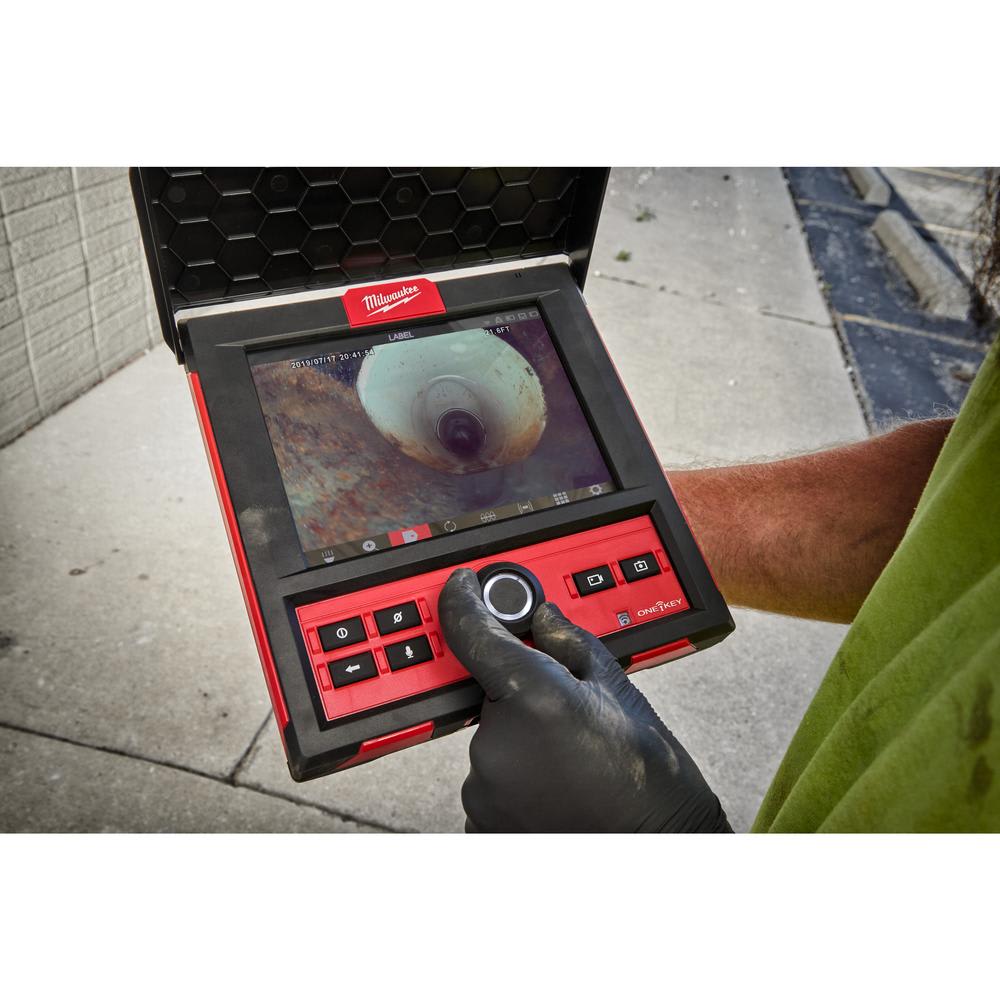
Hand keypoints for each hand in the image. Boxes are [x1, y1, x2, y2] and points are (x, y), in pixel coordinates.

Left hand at [439, 568, 731, 832]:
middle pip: (491, 696)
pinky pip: (490, 782)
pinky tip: (558, 786)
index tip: (463, 587)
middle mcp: (497, 746)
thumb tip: (544, 620)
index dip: (465, 601)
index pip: (472, 632)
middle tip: (568, 717)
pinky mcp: (482, 822)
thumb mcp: (618, 692)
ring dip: (520, 742)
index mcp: (532, 699)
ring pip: (492, 743)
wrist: (659, 846)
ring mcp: (485, 790)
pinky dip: (516, 779)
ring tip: (571, 761)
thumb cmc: (650, 781)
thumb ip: (571, 645)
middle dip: (521, 696)